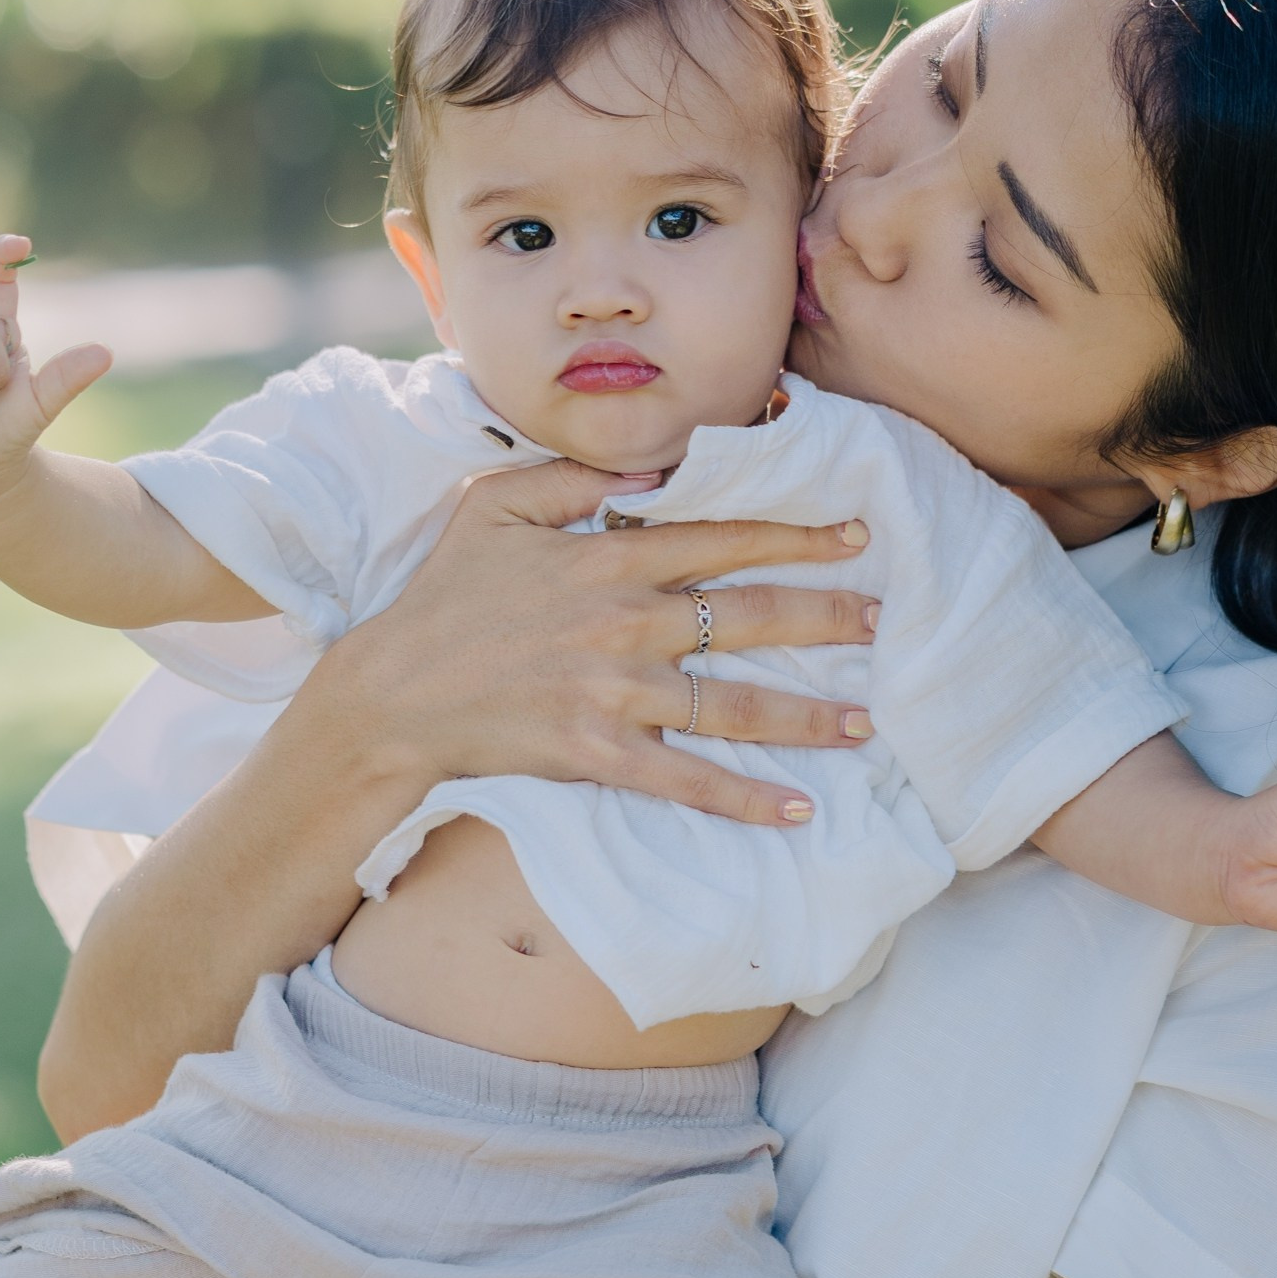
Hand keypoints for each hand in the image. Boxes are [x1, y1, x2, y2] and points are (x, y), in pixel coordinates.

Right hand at [328, 458, 883, 829]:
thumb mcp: (494, 506)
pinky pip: (686, 781)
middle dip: (826, 618)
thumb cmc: (442, 597)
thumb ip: (574, 477)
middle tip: (884, 622)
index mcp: (606, 556)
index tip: (856, 534)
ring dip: (805, 715)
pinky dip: (744, 797)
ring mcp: (613, 693)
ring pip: (731, 702)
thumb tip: (654, 467)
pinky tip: (797, 810)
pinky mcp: (597, 754)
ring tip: (864, 722)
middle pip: (746, 616)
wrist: (391, 694)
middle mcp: (623, 622)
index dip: (796, 536)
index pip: (722, 538)